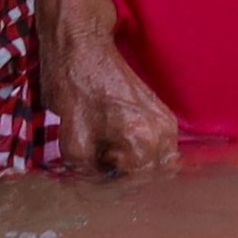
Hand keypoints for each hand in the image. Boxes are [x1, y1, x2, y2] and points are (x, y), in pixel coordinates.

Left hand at [38, 7, 180, 177]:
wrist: (82, 46)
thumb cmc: (73, 89)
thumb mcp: (71, 143)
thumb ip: (91, 174)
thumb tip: (101, 186)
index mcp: (142, 141)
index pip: (137, 187)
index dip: (114, 190)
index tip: (96, 184)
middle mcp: (163, 133)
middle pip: (155, 178)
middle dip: (129, 181)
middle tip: (104, 176)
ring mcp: (167, 122)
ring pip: (160, 164)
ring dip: (137, 169)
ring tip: (110, 164)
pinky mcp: (162, 113)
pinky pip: (160, 147)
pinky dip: (142, 154)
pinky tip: (118, 150)